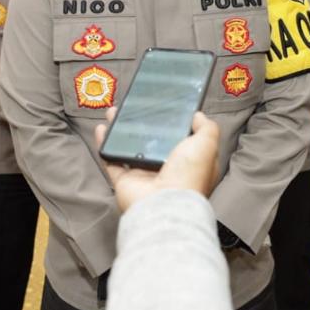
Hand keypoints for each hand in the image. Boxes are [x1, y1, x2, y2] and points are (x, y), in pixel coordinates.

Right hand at [95, 108, 220, 212]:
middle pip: (152, 140)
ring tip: (115, 111)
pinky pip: (111, 158)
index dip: (175, 123)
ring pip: (129, 146)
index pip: (181, 140)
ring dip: (121, 129)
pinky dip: (104, 143)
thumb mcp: (207, 145)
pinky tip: (102, 127)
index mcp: (187, 162)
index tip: (166, 106)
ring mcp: (143, 174)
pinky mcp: (124, 179)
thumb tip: (197, 115)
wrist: (163, 204)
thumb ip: (206, 128)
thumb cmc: (189, 175)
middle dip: (143, 123)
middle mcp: (165, 169)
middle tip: (136, 106)